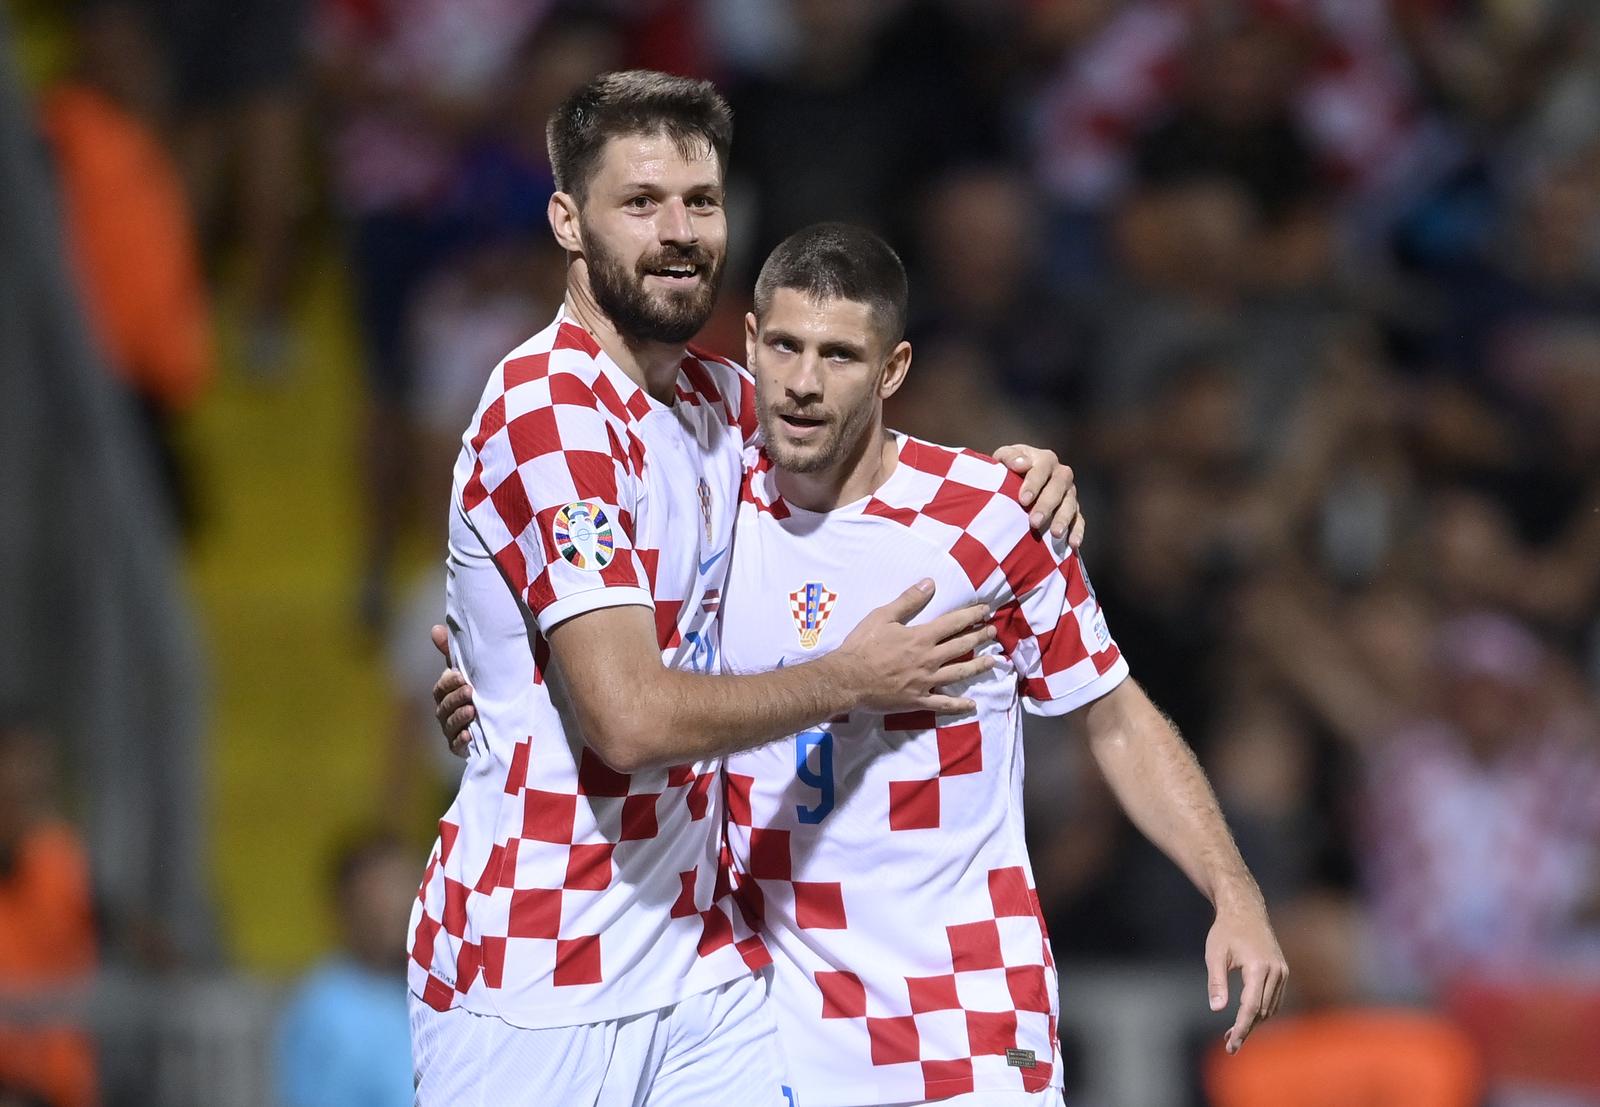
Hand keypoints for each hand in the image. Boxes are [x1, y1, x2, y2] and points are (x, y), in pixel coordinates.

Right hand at [430, 624, 475, 758]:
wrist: (506, 720)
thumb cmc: (485, 689)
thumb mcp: (473, 670)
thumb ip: (453, 652)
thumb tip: (434, 628)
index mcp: (448, 694)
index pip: (441, 688)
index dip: (448, 682)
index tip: (460, 675)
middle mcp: (447, 712)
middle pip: (443, 706)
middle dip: (455, 698)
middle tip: (469, 691)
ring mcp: (453, 731)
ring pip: (449, 725)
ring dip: (459, 717)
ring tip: (472, 710)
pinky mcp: (462, 748)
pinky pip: (457, 746)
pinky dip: (462, 740)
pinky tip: (469, 735)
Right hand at [835, 581, 996, 713]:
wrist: (848, 679)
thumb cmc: (862, 646)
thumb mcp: (882, 616)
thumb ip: (908, 601)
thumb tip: (930, 583)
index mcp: (921, 637)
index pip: (953, 623)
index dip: (971, 616)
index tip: (985, 611)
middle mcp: (929, 659)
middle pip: (961, 646)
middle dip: (980, 637)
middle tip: (993, 632)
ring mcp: (926, 682)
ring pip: (959, 673)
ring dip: (977, 666)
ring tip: (992, 661)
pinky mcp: (918, 700)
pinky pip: (943, 704)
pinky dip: (959, 705)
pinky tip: (972, 705)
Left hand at [993, 444, 1083, 547]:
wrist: (1016, 480)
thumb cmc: (1007, 469)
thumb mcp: (1002, 459)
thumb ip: (1009, 457)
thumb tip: (1021, 464)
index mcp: (1044, 460)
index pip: (1042, 469)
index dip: (1033, 484)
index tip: (1023, 500)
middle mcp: (1061, 474)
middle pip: (1058, 487)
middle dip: (1047, 505)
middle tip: (1034, 522)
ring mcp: (1069, 493)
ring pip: (1070, 504)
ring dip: (1063, 519)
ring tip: (1055, 534)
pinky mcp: (1074, 510)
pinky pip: (1079, 520)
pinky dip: (1078, 531)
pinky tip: (1074, 544)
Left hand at [1205, 897, 1288, 1053]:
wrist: (1245, 911)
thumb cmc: (1226, 931)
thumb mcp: (1215, 955)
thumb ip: (1216, 982)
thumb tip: (1217, 1009)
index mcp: (1258, 967)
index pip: (1251, 1007)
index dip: (1241, 1028)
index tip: (1232, 1044)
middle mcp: (1276, 971)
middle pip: (1262, 1011)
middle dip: (1246, 1029)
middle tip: (1229, 1044)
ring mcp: (1282, 972)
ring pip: (1270, 1008)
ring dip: (1254, 1023)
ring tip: (1232, 1034)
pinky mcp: (1282, 972)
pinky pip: (1274, 999)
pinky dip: (1261, 1011)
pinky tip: (1246, 1018)